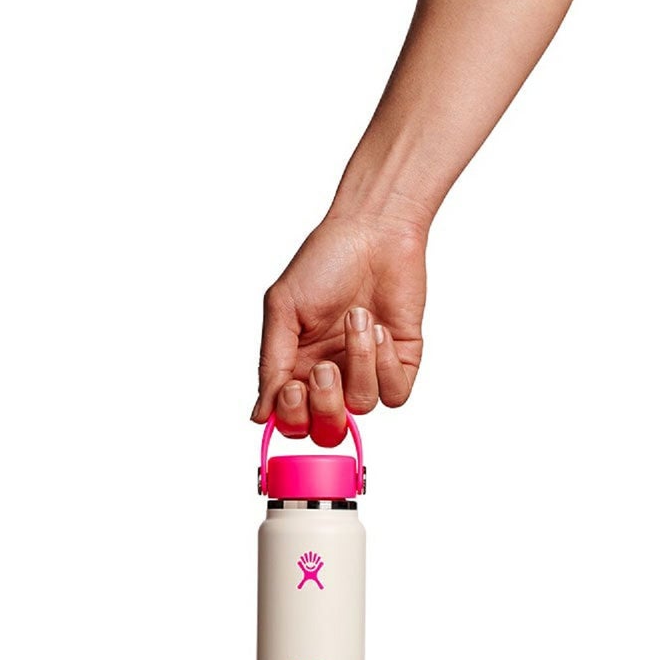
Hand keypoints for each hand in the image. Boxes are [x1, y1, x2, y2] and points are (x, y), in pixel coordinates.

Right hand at [251, 212, 427, 445]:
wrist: (374, 232)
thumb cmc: (324, 261)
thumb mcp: (284, 309)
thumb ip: (272, 364)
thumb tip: (259, 416)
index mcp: (298, 364)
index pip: (293, 418)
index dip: (293, 416)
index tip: (294, 387)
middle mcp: (333, 372)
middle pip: (329, 427)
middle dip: (326, 404)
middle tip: (326, 368)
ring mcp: (367, 368)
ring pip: (362, 406)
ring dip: (359, 363)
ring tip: (358, 320)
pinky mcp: (401, 361)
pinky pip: (395, 394)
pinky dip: (386, 365)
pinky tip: (379, 331)